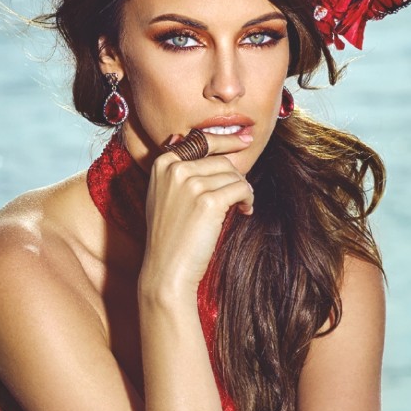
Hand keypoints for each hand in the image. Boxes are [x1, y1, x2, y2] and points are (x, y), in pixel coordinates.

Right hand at [140, 139, 255, 299]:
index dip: (227, 140)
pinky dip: (248, 199)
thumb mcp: (165, 196)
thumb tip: (212, 148)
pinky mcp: (208, 201)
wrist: (166, 270)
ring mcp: (190, 184)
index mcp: (163, 164)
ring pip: (234, 175)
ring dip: (243, 191)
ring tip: (240, 208)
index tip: (246, 140)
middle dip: (235, 178)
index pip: (202, 142)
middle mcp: (175, 169)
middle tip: (238, 198)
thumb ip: (180, 171)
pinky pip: (242, 189)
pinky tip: (245, 211)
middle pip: (222, 161)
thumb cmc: (170, 237)